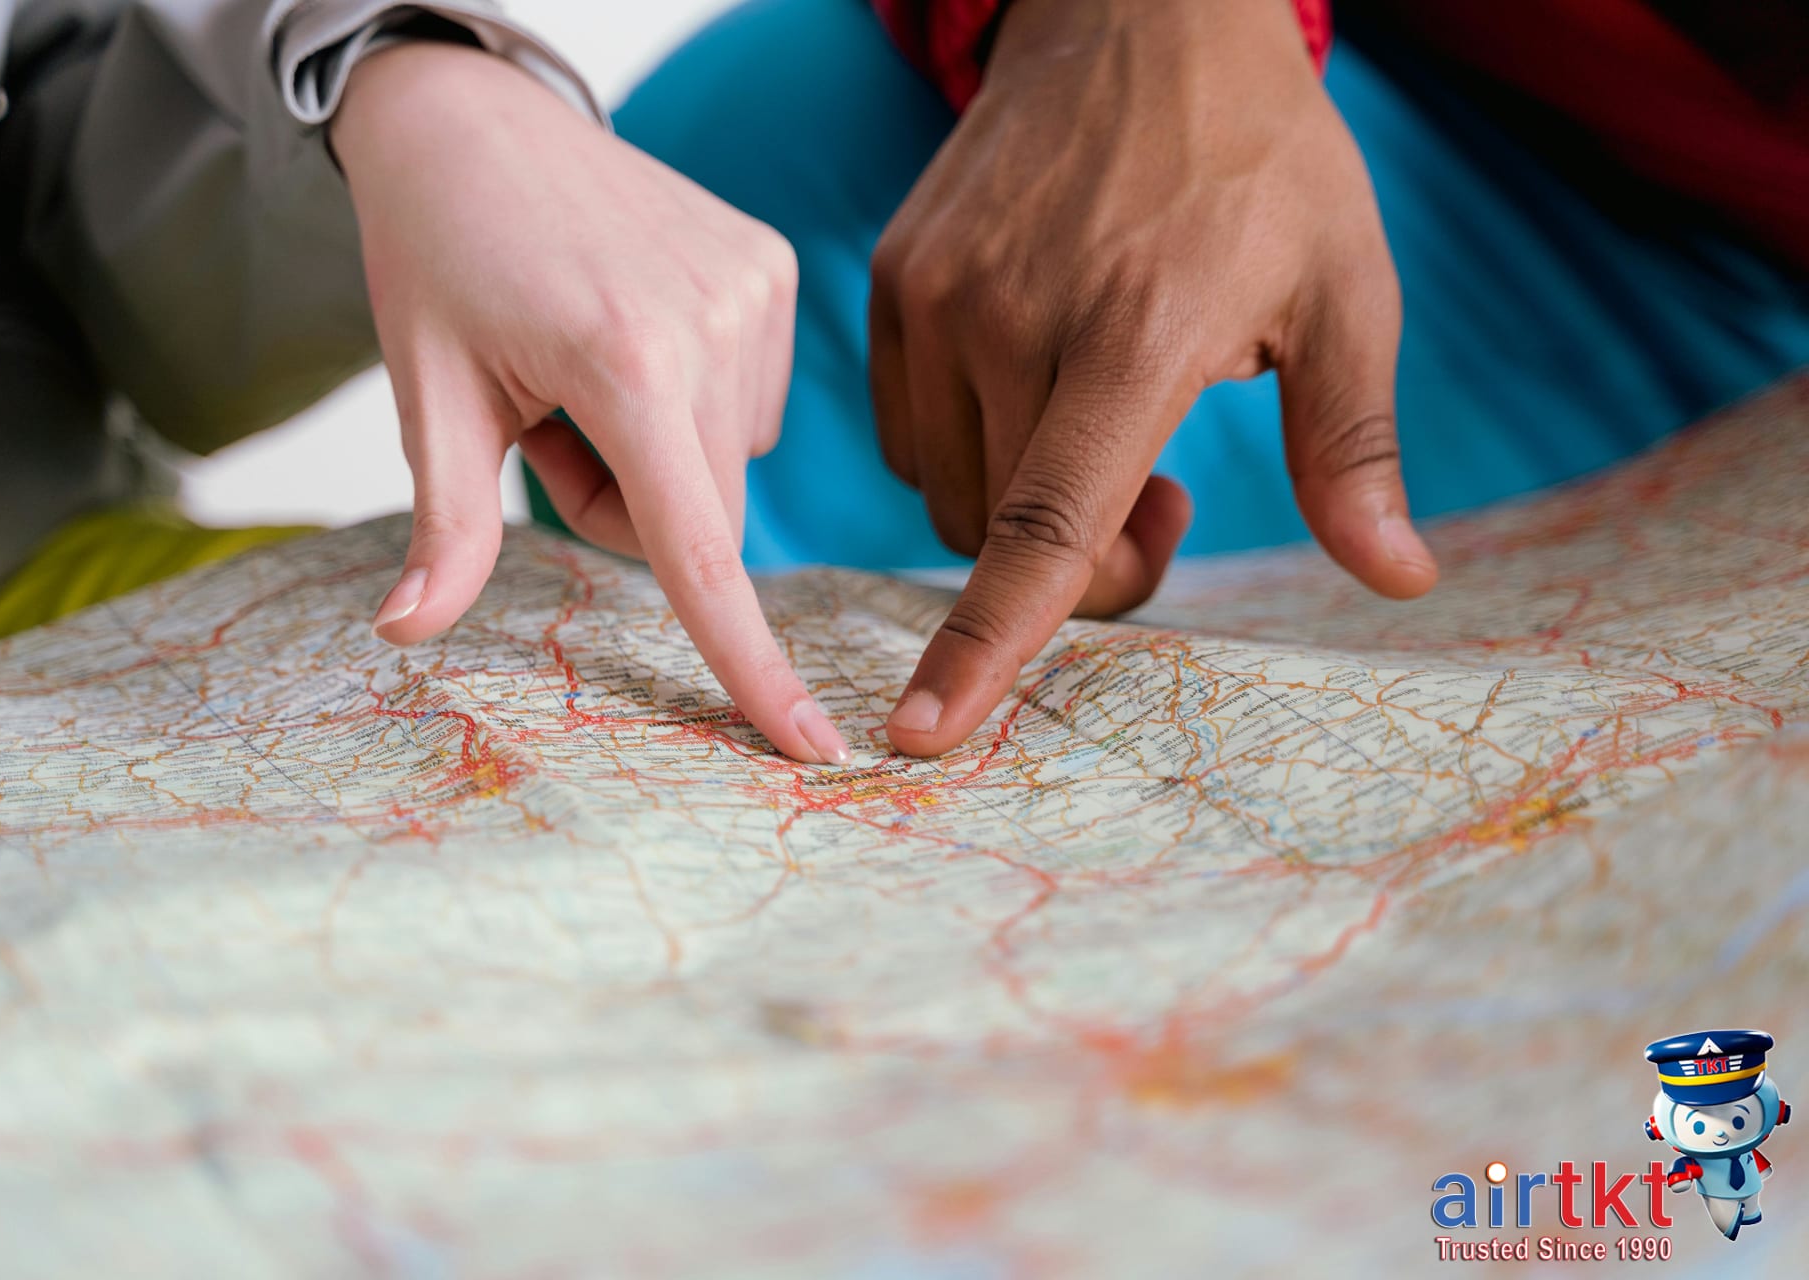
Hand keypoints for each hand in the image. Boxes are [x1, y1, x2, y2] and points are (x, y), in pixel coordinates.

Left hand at [332, 43, 848, 764]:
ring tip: (583, 368)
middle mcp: (714, 326)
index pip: (700, 553)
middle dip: (627, 510)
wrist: (472, 120)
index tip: (813, 750)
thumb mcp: (430, 395)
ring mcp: (755, 291)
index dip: (751, 664)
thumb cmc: (436, 258)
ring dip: (659, 457)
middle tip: (546, 426)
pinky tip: (633, 332)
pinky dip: (691, 402)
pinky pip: (746, 405)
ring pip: (725, 466)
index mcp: (626, 365)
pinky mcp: (772, 269)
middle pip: (701, 520)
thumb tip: (403, 634)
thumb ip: (446, 527)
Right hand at [869, 0, 1436, 756]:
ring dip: (1019, 505)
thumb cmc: (1260, 160)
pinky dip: (970, 448)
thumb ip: (1353, 448)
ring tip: (1100, 419)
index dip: (988, 646)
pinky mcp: (894, 279)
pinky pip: (908, 430)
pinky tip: (1039, 381)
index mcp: (1133, 333)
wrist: (1137, 14)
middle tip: (1168, 492)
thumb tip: (1400, 580)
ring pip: (947, 492)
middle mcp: (1012, 317)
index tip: (925, 735)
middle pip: (1003, 535)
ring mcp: (938, 295)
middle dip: (1086, 560)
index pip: (1045, 527)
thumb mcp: (1346, 292)